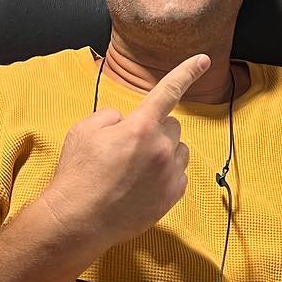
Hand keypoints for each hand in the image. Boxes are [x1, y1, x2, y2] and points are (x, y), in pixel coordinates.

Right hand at [38, 54, 210, 249]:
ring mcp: (169, 174)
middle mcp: (161, 148)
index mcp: (141, 127)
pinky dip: (166, 175)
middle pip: (172, 126)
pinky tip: (142, 185)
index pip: (169, 91)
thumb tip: (126, 121)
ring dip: (163, 152)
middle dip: (155, 130)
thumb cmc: (78, 174)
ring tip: (134, 169)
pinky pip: (179, 174)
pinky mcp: (172, 196)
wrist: (77, 221)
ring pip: (178, 150)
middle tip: (129, 148)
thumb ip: (111, 116)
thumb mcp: (84, 130)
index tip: (204, 60)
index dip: (187, 71)